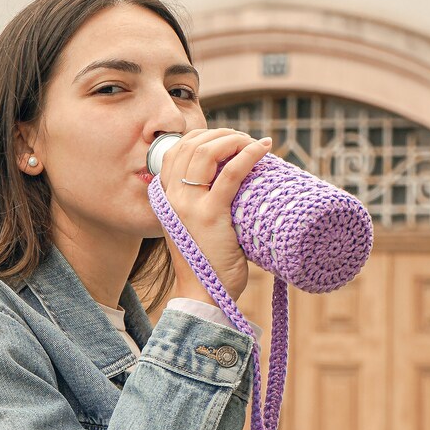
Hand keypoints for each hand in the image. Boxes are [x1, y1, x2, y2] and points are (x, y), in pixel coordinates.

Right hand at [158, 128, 272, 303]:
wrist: (204, 295)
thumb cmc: (206, 263)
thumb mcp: (192, 226)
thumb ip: (198, 204)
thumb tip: (230, 179)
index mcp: (165, 198)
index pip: (176, 150)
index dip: (202, 137)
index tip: (226, 141)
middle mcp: (172, 197)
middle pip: (192, 145)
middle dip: (222, 134)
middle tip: (245, 140)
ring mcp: (188, 205)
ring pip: (208, 152)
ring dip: (235, 139)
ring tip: (255, 143)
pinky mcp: (210, 215)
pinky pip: (230, 174)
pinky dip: (249, 155)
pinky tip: (263, 148)